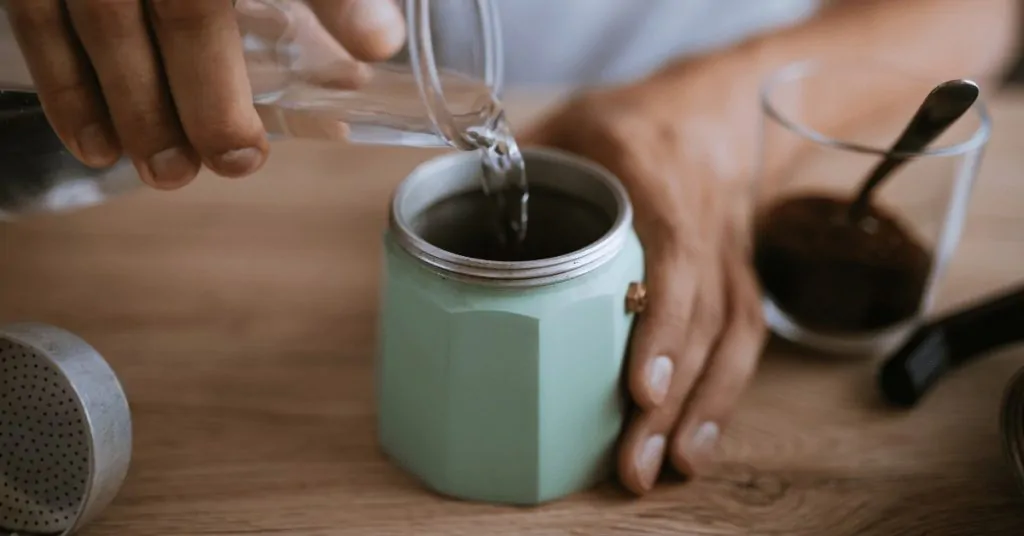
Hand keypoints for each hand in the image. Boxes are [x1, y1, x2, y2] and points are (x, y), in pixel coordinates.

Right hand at [6, 0, 404, 188]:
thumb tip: (378, 45)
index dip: (309, 20)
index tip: (330, 83)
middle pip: (184, 6)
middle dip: (206, 97)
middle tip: (235, 162)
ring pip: (105, 18)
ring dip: (134, 108)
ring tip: (168, 172)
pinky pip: (36, 13)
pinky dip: (63, 84)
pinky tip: (93, 143)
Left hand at [521, 76, 766, 493]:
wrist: (711, 109)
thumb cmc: (628, 121)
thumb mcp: (569, 123)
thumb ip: (515, 166)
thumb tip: (446, 209)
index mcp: (657, 172)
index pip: (674, 252)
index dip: (662, 321)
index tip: (640, 386)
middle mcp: (704, 218)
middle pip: (700, 316)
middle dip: (670, 397)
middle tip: (632, 461)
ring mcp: (728, 252)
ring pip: (729, 338)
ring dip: (699, 410)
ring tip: (663, 467)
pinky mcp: (739, 278)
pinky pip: (743, 341)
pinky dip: (722, 396)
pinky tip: (694, 443)